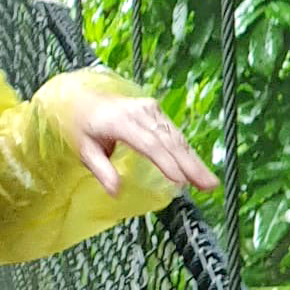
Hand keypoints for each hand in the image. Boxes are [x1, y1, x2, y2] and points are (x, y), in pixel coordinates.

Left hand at [63, 89, 216, 196]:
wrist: (80, 97)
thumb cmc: (80, 126)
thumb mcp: (83, 149)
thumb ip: (101, 169)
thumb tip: (115, 192)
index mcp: (119, 121)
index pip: (147, 143)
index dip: (165, 161)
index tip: (180, 180)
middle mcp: (138, 112)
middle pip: (168, 140)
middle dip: (190, 164)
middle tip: (208, 184)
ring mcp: (148, 109)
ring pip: (175, 136)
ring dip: (193, 159)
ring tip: (208, 181)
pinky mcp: (154, 110)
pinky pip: (173, 131)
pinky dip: (186, 150)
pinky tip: (197, 166)